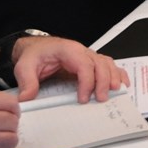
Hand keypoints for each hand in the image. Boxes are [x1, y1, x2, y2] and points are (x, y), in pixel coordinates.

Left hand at [11, 35, 128, 102]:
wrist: (36, 49)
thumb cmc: (34, 55)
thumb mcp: (24, 67)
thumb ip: (27, 82)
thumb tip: (27, 98)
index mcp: (67, 50)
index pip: (84, 64)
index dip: (87, 81)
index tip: (83, 98)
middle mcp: (81, 51)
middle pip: (100, 63)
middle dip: (104, 81)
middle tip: (101, 99)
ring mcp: (88, 56)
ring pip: (107, 63)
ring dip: (113, 77)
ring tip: (114, 92)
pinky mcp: (90, 63)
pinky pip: (109, 65)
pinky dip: (118, 73)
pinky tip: (122, 84)